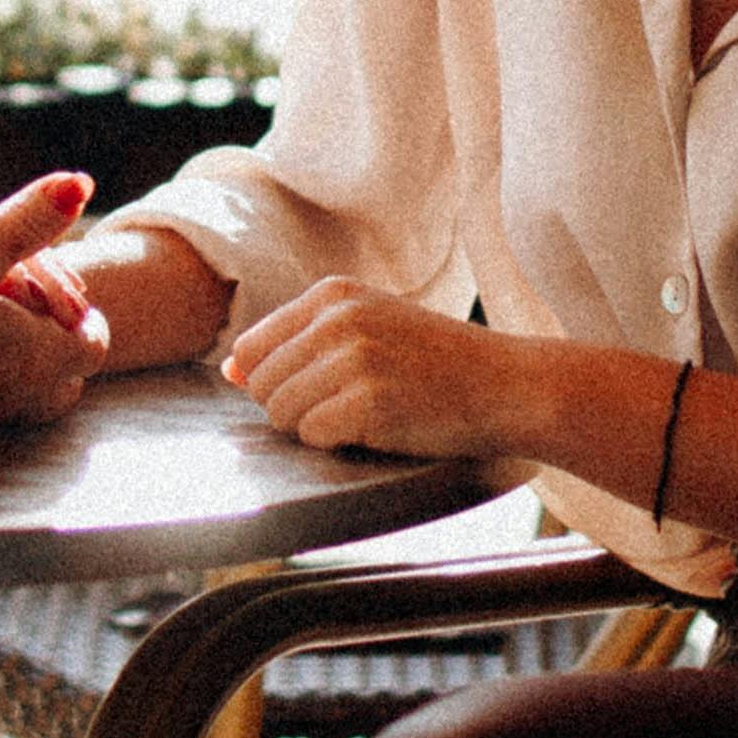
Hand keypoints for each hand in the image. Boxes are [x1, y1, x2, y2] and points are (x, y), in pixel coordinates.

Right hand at [0, 178, 109, 433]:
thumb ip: (27, 217)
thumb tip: (83, 182)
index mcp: (45, 356)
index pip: (93, 338)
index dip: (82, 308)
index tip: (65, 286)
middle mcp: (24, 394)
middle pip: (69, 373)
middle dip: (63, 340)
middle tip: (41, 307)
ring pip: (30, 393)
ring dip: (26, 358)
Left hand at [222, 277, 535, 461]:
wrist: (507, 385)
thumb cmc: (437, 363)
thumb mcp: (370, 326)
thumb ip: (299, 341)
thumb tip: (230, 371)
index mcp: (332, 294)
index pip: (251, 348)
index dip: (270, 382)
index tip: (318, 390)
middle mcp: (337, 319)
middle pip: (261, 386)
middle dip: (293, 408)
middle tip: (349, 406)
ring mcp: (352, 360)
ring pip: (281, 414)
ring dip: (316, 427)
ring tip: (365, 415)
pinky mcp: (367, 402)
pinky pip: (313, 436)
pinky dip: (338, 444)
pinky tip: (377, 428)